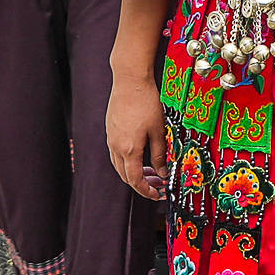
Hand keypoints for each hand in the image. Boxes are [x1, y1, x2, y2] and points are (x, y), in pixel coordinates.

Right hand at [106, 75, 166, 198]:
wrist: (130, 79)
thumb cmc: (146, 101)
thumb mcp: (159, 130)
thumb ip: (160, 154)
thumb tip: (163, 172)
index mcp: (128, 149)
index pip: (135, 180)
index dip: (146, 191)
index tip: (157, 195)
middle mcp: (116, 146)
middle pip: (125, 175)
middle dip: (141, 183)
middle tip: (158, 184)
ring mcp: (111, 138)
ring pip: (119, 165)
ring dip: (134, 172)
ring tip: (151, 170)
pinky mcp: (110, 129)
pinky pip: (116, 152)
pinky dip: (128, 160)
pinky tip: (140, 154)